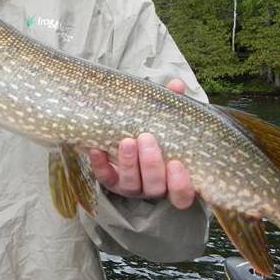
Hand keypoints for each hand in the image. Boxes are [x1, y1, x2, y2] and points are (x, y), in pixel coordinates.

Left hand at [88, 78, 195, 209]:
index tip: (177, 163)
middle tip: (146, 138)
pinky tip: (96, 149)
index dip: (181, 185)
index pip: (183, 195)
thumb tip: (176, 84)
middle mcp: (154, 186)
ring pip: (131, 184)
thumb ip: (174, 106)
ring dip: (128, 162)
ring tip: (126, 140)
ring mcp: (132, 186)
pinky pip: (105, 178)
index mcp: (175, 178)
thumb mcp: (168, 121)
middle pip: (155, 186)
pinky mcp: (111, 182)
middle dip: (151, 164)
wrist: (132, 138)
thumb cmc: (158, 133)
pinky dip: (100, 165)